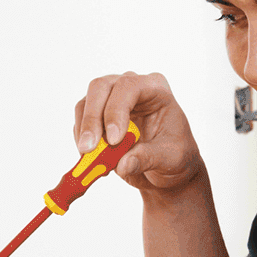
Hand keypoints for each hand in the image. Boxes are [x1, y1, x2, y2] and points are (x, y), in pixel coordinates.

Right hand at [72, 72, 204, 193]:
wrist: (166, 169)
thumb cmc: (175, 156)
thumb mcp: (170, 158)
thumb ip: (148, 158)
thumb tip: (123, 164)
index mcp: (155, 89)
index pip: (130, 87)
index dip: (116, 110)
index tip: (114, 140)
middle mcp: (131, 87)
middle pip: (100, 88)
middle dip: (92, 119)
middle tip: (89, 149)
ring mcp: (111, 99)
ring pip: (85, 103)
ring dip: (84, 132)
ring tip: (92, 158)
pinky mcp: (97, 115)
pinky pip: (80, 123)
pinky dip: (81, 141)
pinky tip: (93, 159)